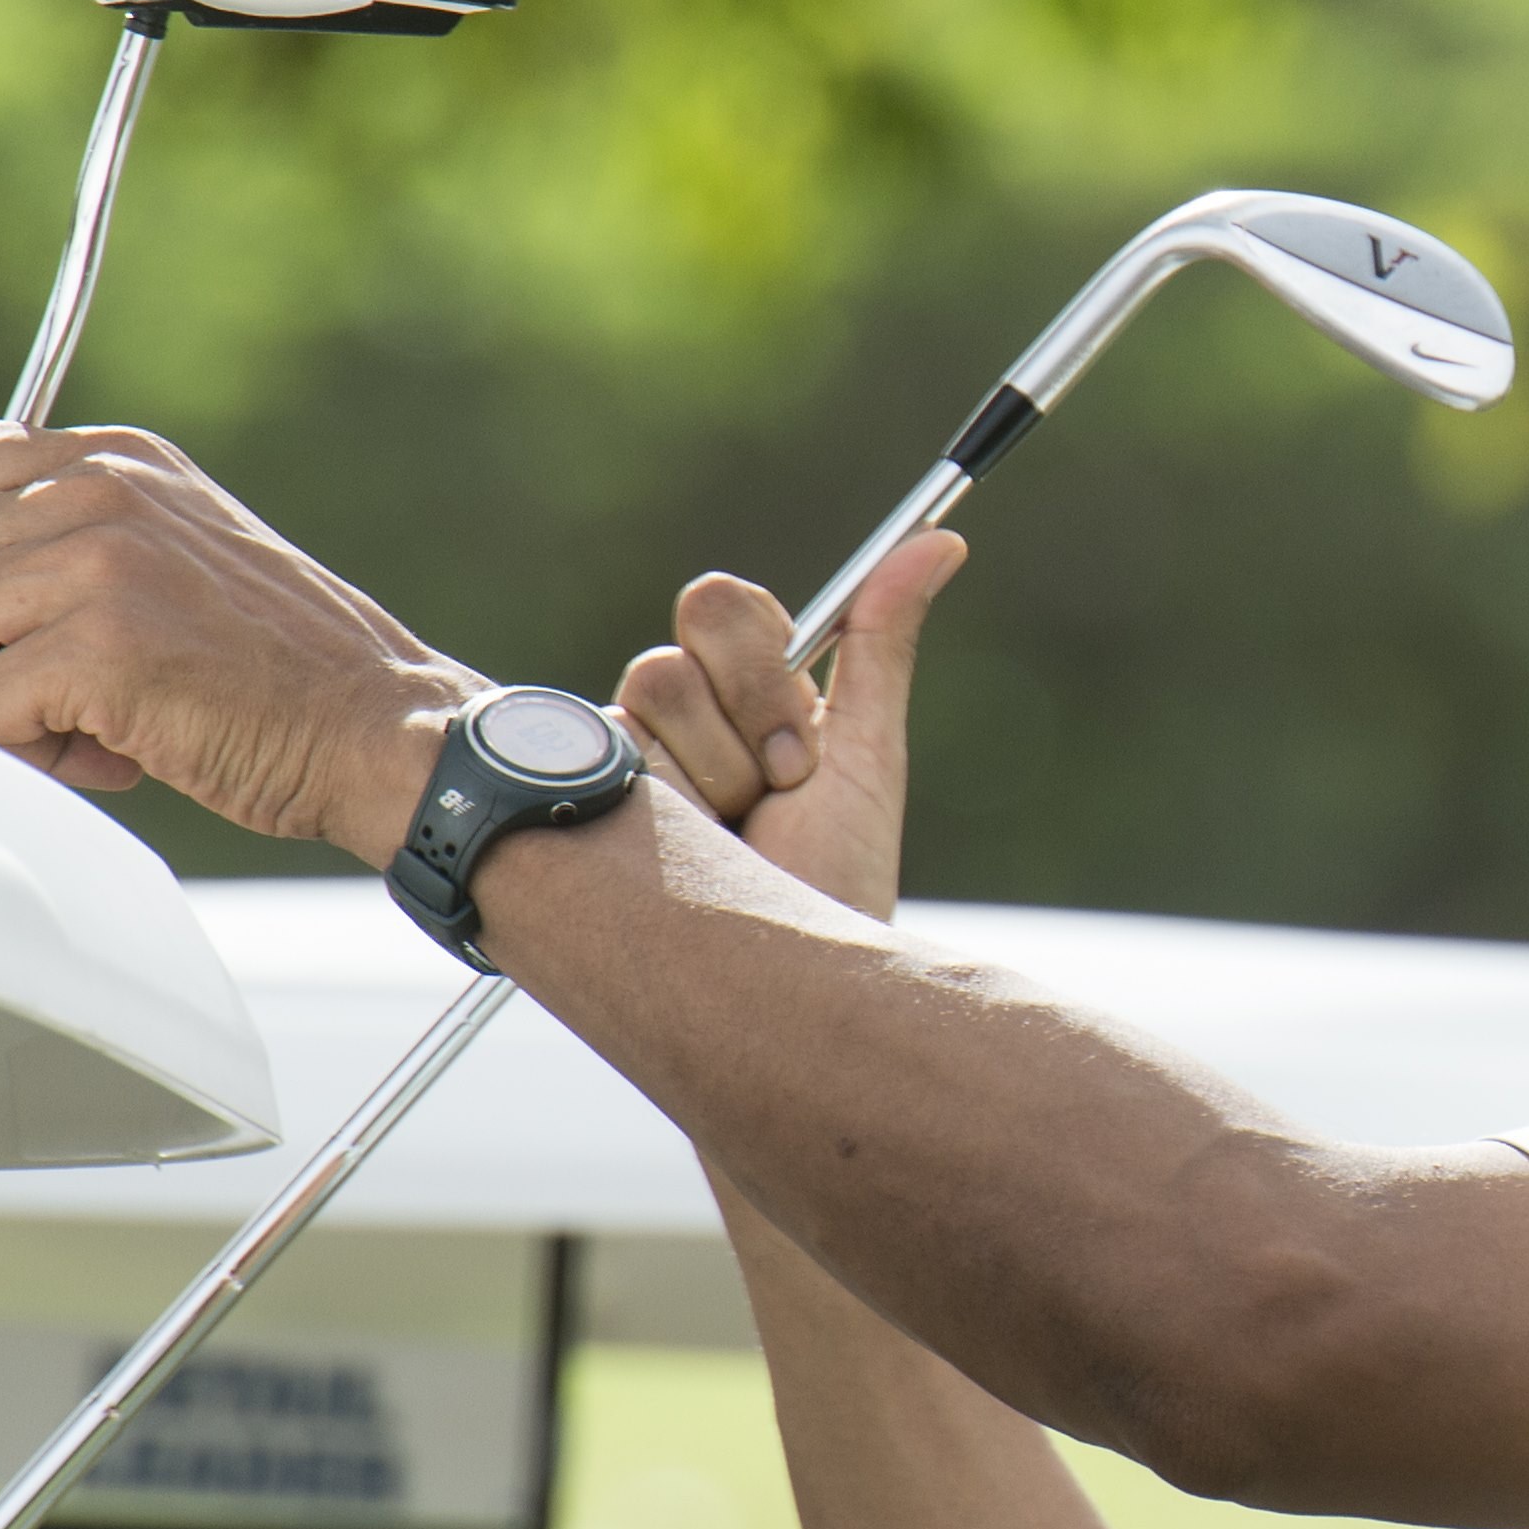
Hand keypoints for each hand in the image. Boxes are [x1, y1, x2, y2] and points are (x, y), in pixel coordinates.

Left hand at [0, 422, 481, 862]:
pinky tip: (115, 757)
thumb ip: (75, 543)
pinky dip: (30, 754)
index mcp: (119, 459)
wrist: (380, 729)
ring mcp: (98, 562)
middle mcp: (101, 489)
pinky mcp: (97, 646)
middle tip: (34, 702)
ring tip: (84, 731)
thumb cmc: (286, 671)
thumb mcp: (179, 554)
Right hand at [613, 531, 965, 922]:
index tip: (799, 741)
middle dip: (757, 702)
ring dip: (720, 770)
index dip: (767, 656)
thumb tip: (942, 540)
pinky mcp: (585, 790)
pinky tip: (689, 848)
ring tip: (739, 836)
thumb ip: (883, 644)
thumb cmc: (831, 880)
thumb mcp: (866, 758)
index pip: (731, 604)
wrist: (778, 988)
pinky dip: (671, 800)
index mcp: (754, 692)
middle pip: (699, 617)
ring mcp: (631, 748)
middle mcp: (687, 711)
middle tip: (781, 785)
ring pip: (657, 678)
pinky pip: (613, 741)